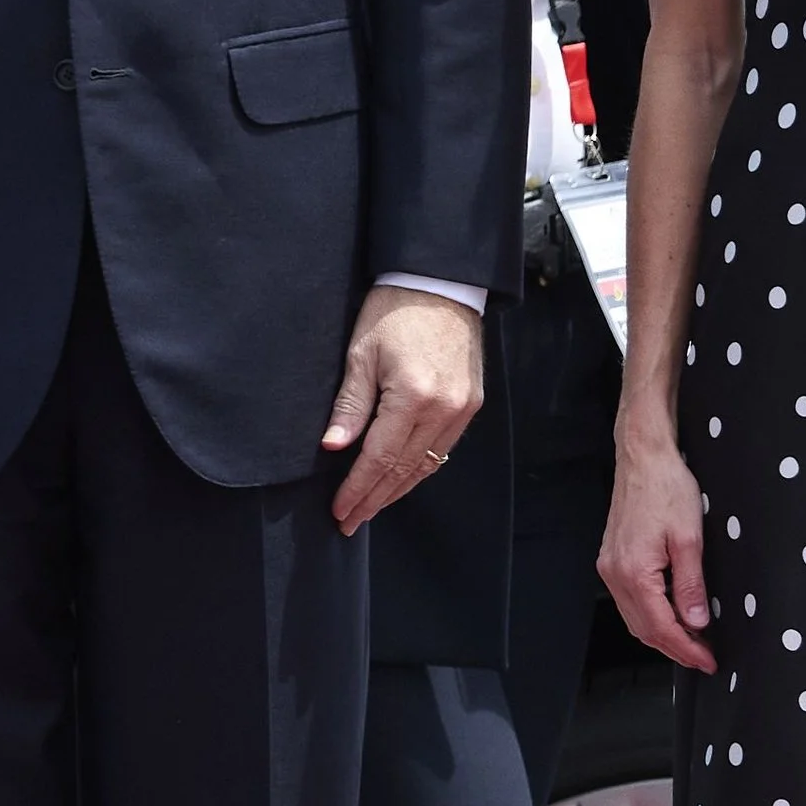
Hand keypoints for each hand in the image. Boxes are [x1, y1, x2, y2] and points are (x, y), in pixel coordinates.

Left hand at [323, 287, 483, 533]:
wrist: (442, 283)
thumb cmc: (395, 311)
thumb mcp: (362, 354)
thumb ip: (350, 405)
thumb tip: (333, 447)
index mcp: (413, 395)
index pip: (380, 458)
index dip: (358, 489)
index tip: (340, 510)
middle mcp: (444, 409)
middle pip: (404, 470)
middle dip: (374, 499)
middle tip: (350, 522)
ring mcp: (462, 410)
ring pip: (427, 466)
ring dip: (397, 491)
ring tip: (371, 509)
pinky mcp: (471, 404)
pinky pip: (443, 450)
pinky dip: (419, 470)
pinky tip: (401, 481)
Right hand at [598, 417, 715, 672]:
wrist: (643, 458)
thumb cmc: (666, 488)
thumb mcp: (689, 538)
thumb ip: (691, 584)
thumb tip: (696, 622)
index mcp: (634, 572)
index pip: (661, 627)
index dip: (686, 649)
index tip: (707, 660)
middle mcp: (615, 574)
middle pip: (643, 629)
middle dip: (674, 648)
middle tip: (703, 657)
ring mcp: (610, 567)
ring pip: (634, 619)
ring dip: (661, 634)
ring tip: (691, 641)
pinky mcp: (611, 560)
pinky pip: (629, 601)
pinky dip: (650, 615)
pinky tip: (670, 615)